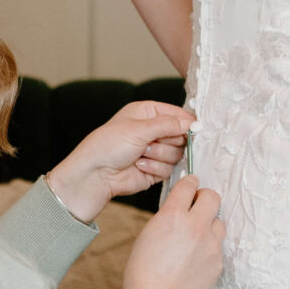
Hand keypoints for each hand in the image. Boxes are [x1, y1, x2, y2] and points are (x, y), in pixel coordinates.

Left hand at [46, 101, 192, 225]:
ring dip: (158, 155)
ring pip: (177, 154)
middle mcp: (153, 131)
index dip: (186, 123)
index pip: (177, 114)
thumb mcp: (138, 128)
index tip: (194, 130)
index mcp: (147, 113)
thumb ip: (168, 124)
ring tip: (140, 155)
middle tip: (151, 142)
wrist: (95, 175)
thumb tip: (191, 123)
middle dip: (167, 141)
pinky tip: (138, 166)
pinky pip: (168, 169)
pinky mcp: (155, 170)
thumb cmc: (107, 146)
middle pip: (181, 136)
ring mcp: (155, 151)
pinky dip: (154, 168)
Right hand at [121, 176, 224, 288]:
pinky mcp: (218, 262)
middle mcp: (196, 226)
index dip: (190, 182)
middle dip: (205, 198)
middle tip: (198, 206)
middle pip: (213, 197)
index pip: (189, 185)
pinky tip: (195, 259)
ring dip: (209, 224)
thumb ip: (167, 217)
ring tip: (196, 237)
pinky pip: (218, 247)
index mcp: (173, 215)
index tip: (192, 183)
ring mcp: (210, 244)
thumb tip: (178, 210)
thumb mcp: (149, 233)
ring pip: (219, 222)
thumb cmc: (143, 270)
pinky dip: (209, 248)